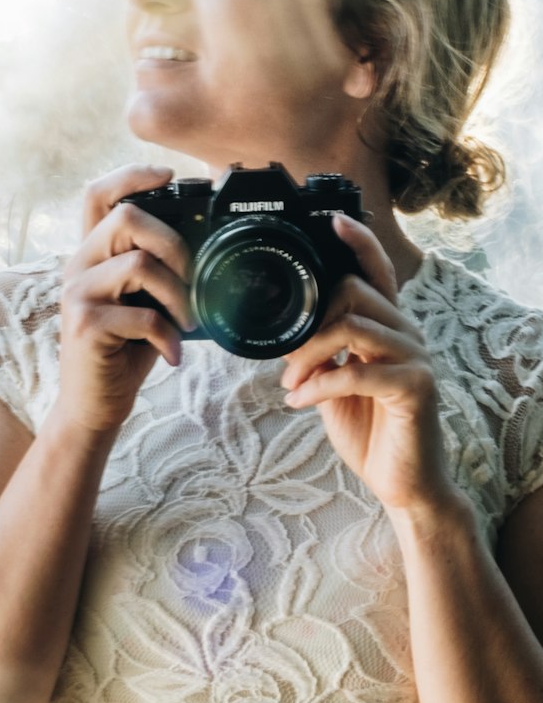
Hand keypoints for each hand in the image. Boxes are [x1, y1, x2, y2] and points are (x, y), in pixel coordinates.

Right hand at [57, 164, 194, 434]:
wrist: (94, 405)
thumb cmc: (125, 350)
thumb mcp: (143, 300)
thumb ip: (158, 270)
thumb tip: (208, 249)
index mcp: (92, 254)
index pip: (98, 194)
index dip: (132, 175)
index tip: (171, 175)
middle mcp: (78, 265)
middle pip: (126, 216)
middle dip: (174, 243)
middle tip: (193, 278)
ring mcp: (77, 294)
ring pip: (139, 263)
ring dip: (179, 294)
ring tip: (188, 321)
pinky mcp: (84, 325)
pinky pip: (142, 314)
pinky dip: (168, 335)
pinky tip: (173, 353)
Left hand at [279, 215, 454, 511]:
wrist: (402, 482)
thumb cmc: (369, 429)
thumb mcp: (336, 382)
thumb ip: (321, 352)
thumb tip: (286, 334)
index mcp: (389, 326)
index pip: (377, 271)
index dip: (359, 242)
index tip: (332, 220)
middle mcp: (407, 333)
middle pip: (353, 292)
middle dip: (308, 323)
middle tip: (286, 361)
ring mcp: (416, 358)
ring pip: (352, 326)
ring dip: (308, 355)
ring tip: (290, 384)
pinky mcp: (417, 387)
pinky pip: (357, 370)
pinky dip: (318, 385)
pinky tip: (300, 403)